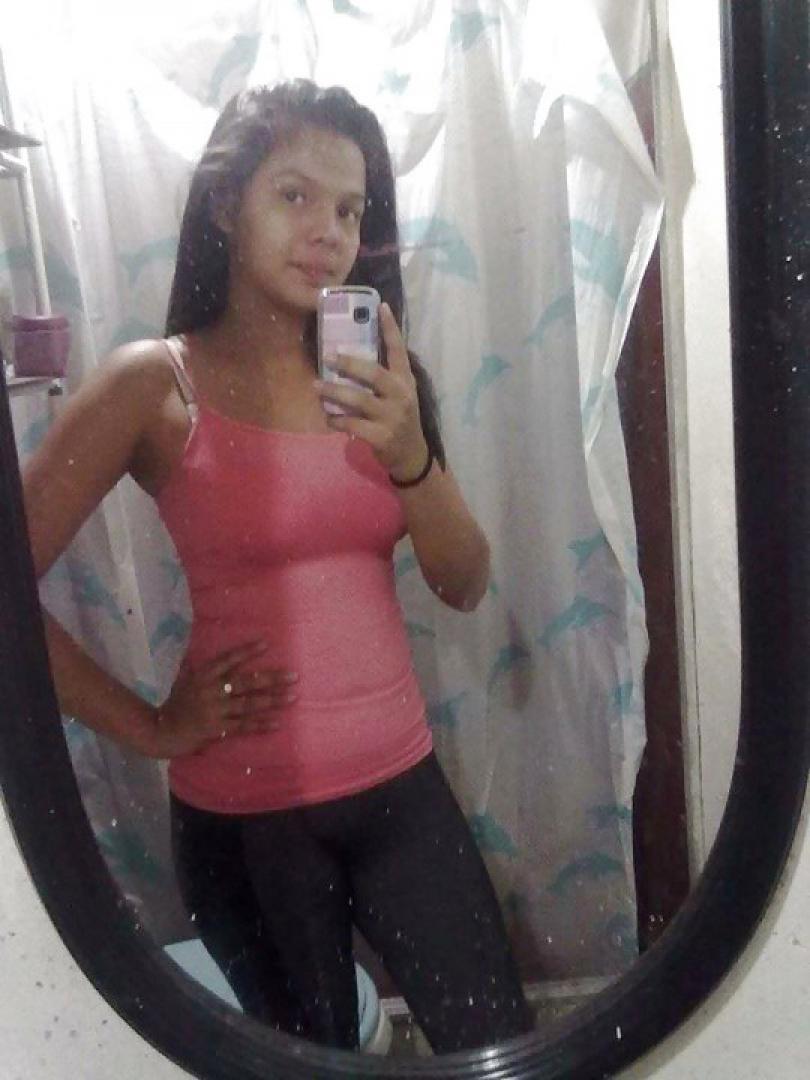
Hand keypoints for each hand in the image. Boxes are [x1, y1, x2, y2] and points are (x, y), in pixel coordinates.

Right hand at [149, 641, 297, 757]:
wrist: (160, 731)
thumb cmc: (174, 704)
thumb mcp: (183, 681)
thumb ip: (194, 667)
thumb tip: (196, 650)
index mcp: (203, 676)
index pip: (228, 660)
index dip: (247, 652)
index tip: (266, 644)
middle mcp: (211, 691)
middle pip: (246, 682)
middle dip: (271, 678)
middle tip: (294, 675)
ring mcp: (215, 711)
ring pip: (249, 704)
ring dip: (272, 700)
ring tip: (292, 696)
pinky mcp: (217, 729)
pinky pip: (243, 726)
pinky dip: (261, 724)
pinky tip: (277, 722)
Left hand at [315, 302, 429, 480]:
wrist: (411, 454)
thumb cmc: (399, 418)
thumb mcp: (400, 394)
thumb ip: (384, 377)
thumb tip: (350, 356)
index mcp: (405, 380)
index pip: (399, 350)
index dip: (390, 328)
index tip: (380, 306)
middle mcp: (401, 395)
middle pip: (374, 374)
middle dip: (349, 364)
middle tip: (328, 356)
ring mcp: (392, 417)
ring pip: (359, 400)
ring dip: (335, 393)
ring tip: (316, 387)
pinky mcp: (382, 436)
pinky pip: (353, 425)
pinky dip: (337, 420)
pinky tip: (328, 417)